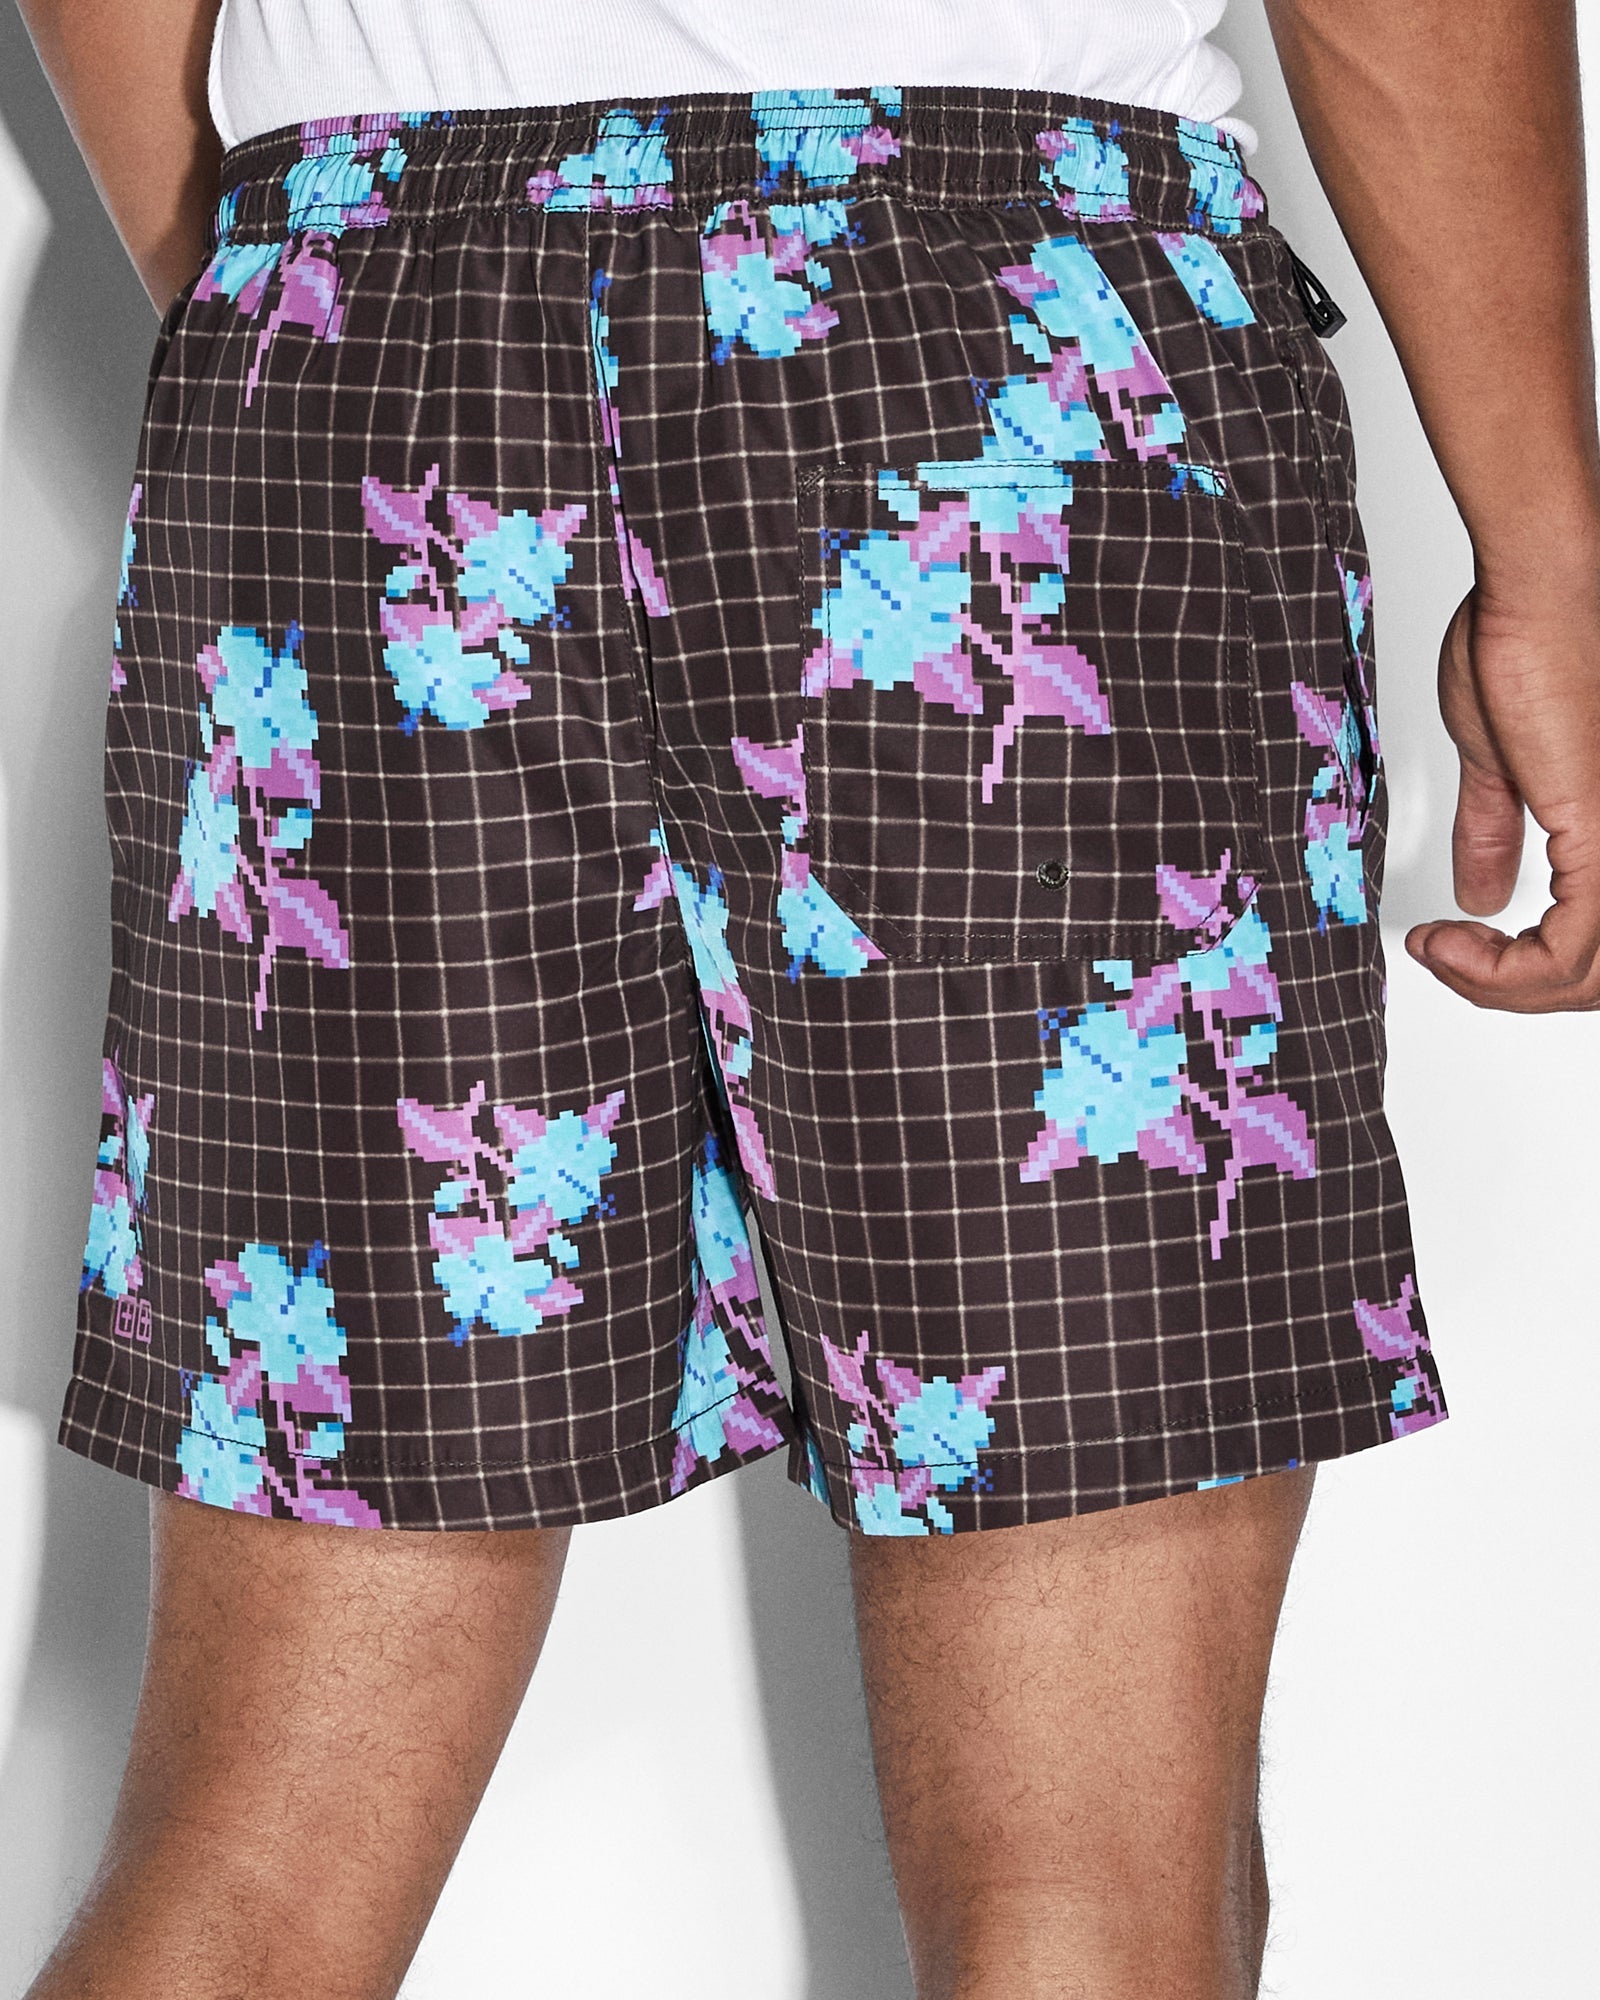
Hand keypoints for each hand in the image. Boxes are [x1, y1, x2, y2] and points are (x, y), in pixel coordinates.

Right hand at [1405, 567, 1599, 1010]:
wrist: (1545, 590)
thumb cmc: (1533, 641)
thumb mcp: (1506, 764)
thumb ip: (1497, 833)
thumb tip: (1480, 894)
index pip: (1595, 941)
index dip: (1522, 969)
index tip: (1450, 946)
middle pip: (1597, 974)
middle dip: (1511, 988)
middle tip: (1448, 960)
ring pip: (1587, 975)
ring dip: (1500, 985)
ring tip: (1446, 954)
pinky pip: (1572, 950)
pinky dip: (1504, 970)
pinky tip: (1452, 944)